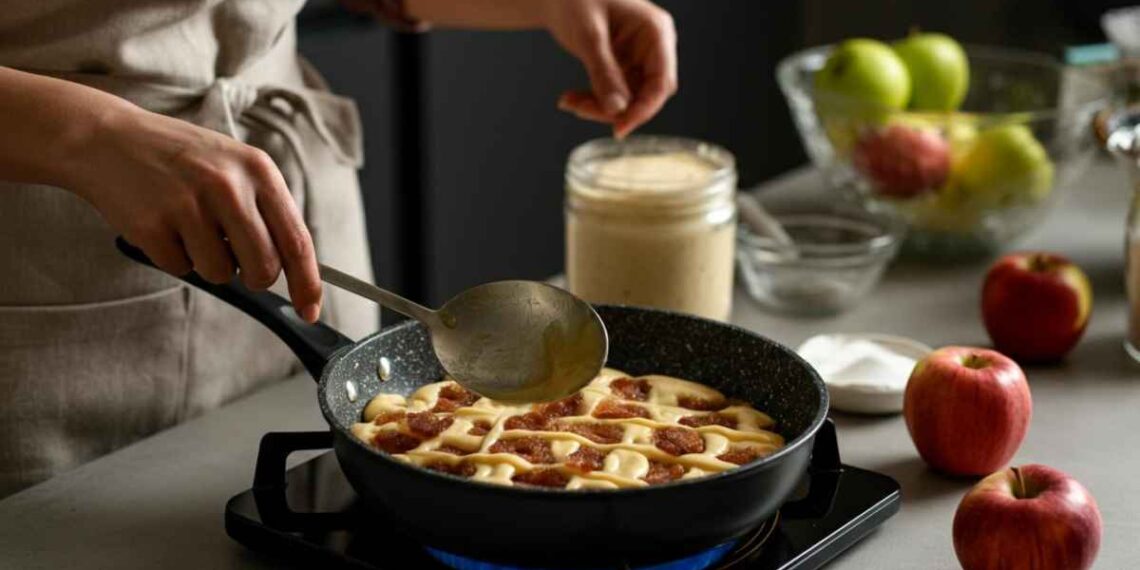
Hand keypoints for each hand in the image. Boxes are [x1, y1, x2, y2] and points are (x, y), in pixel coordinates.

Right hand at [69, 106, 322, 321]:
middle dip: (253, 276)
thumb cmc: (182, 159)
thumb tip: (295, 269)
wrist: (109, 139)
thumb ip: (266, 211)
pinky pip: (180, 268)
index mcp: (258, 170)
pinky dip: (173, 256)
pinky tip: (163, 223)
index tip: (310, 310)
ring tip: (188, 224)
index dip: (307, 283)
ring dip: (207, 262)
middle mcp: (228, 186)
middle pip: (264, 268)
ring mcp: (188, 205)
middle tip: (232, 255)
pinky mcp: (152, 226)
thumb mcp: (234, 166)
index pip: (297, 241)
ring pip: (222, 274)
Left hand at [543, 0, 677, 137]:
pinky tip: (570, 99)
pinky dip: (592, 100)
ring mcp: (638, 58)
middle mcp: (652, 47)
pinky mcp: (622, 66)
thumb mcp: (589, 36)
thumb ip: (604, 72)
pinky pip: (613, 94)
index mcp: (656, 31)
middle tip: (581, 110)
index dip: (644, 109)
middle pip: (646, 94)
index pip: (662, 81)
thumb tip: (618, 111)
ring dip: (598, 107)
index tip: (620, 128)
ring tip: (568, 101)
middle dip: (615, 109)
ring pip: (628, 99)